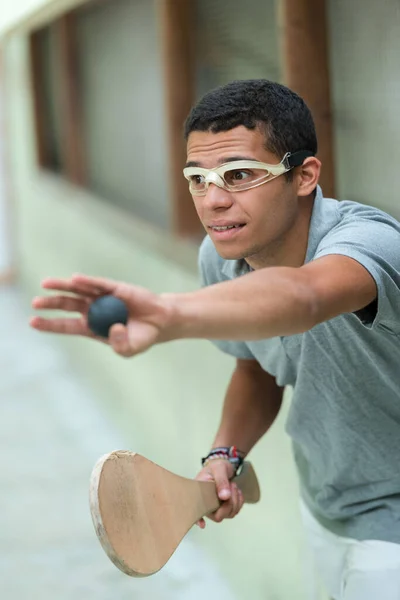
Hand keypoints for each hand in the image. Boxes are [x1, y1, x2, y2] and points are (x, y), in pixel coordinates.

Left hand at [30, 273, 172, 356]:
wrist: (160, 322)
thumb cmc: (141, 337)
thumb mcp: (129, 349)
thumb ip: (120, 344)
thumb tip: (113, 327)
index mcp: (92, 328)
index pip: (67, 325)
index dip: (50, 324)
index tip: (33, 321)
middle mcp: (94, 311)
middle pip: (68, 305)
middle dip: (51, 304)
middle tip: (35, 303)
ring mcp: (104, 298)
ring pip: (79, 291)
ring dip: (63, 287)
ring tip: (45, 284)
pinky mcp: (116, 288)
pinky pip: (99, 284)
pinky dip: (88, 281)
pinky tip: (76, 280)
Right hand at [195, 459, 243, 528]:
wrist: (224, 466)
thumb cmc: (217, 466)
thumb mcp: (219, 469)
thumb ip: (221, 481)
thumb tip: (225, 497)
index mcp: (199, 493)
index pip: (196, 510)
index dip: (198, 519)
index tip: (203, 525)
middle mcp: (206, 503)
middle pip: (218, 516)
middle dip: (229, 503)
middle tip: (231, 486)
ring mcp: (216, 507)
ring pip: (229, 514)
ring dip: (235, 500)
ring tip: (233, 485)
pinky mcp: (225, 507)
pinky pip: (235, 511)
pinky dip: (239, 501)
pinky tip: (237, 491)